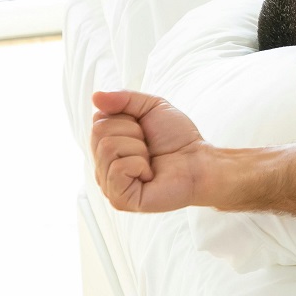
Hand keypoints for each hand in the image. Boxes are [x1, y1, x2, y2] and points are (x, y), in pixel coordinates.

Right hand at [90, 90, 208, 212]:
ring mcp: (110, 185)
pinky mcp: (120, 199)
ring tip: (150, 160)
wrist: (200, 161)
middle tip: (149, 146)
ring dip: (138, 149)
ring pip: (107, 149)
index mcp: (107, 146)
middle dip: (132, 132)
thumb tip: (96, 96)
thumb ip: (124, 98)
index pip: (97, 121)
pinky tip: (150, 174)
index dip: (126, 118)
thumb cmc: (177, 139)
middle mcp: (104, 166)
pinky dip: (139, 165)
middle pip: (99, 133)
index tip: (144, 130)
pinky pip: (117, 170)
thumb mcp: (151, 107)